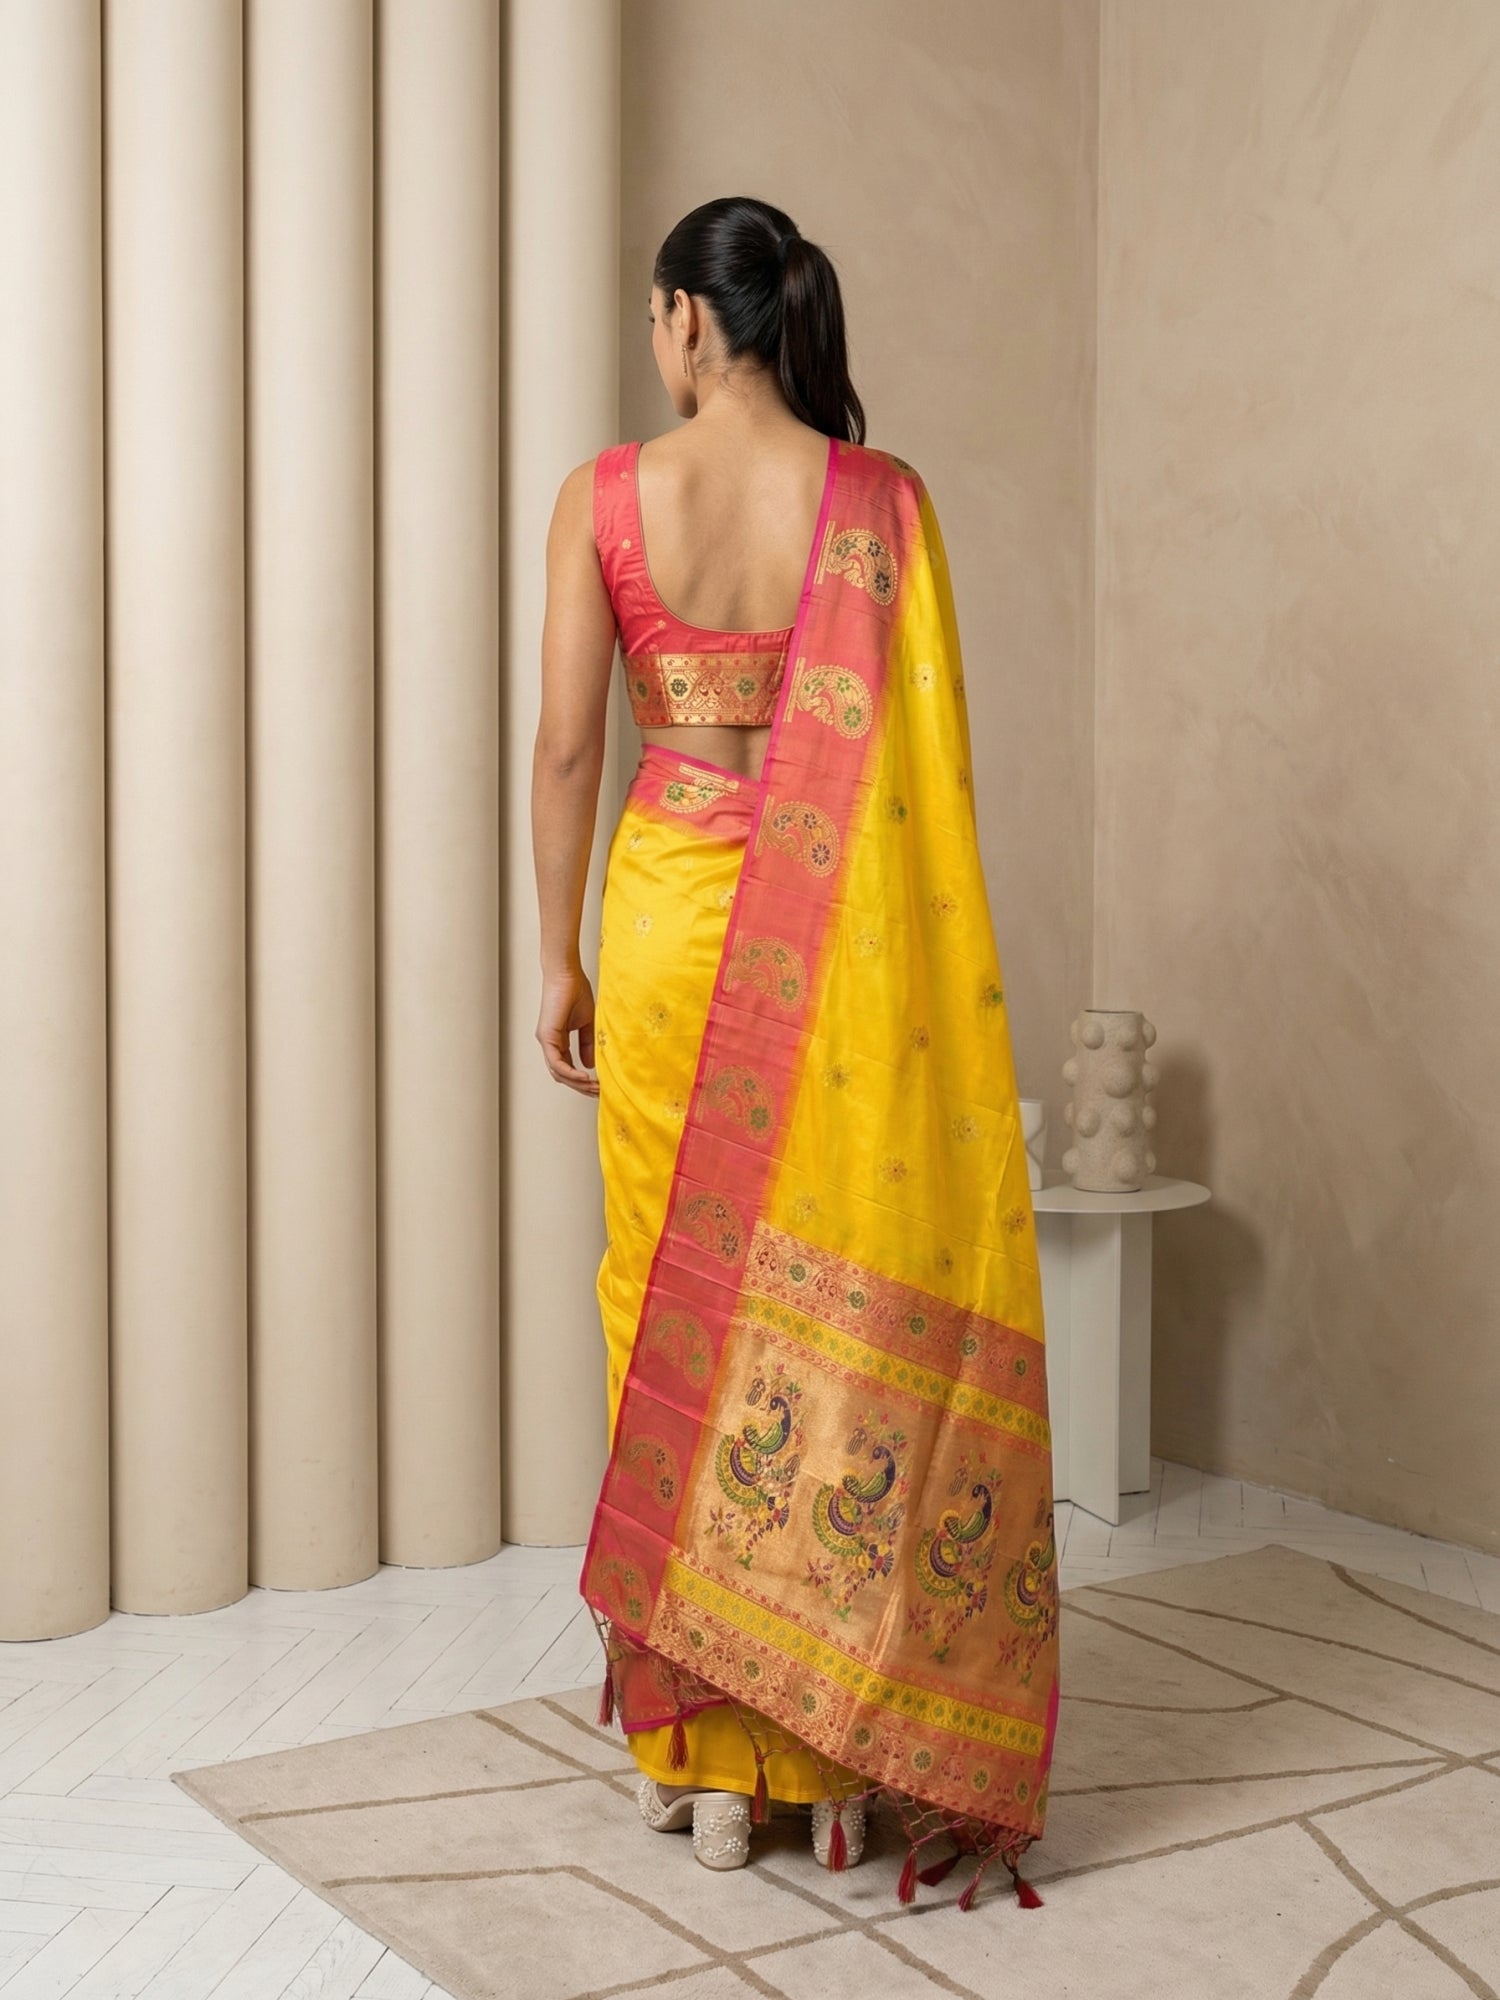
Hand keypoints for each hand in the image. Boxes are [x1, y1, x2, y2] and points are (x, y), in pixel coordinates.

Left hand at [537, 967, 598, 1095]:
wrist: (567, 975)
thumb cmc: (576, 992)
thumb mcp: (587, 1024)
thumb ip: (587, 1044)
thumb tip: (590, 1065)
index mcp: (558, 1041)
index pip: (567, 1067)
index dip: (582, 1079)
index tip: (598, 1085)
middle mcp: (549, 1044)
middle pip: (562, 1075)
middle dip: (580, 1086)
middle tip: (597, 1092)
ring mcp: (546, 1041)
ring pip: (558, 1073)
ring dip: (577, 1083)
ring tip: (594, 1087)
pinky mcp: (546, 1037)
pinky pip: (557, 1063)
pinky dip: (570, 1073)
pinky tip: (585, 1076)